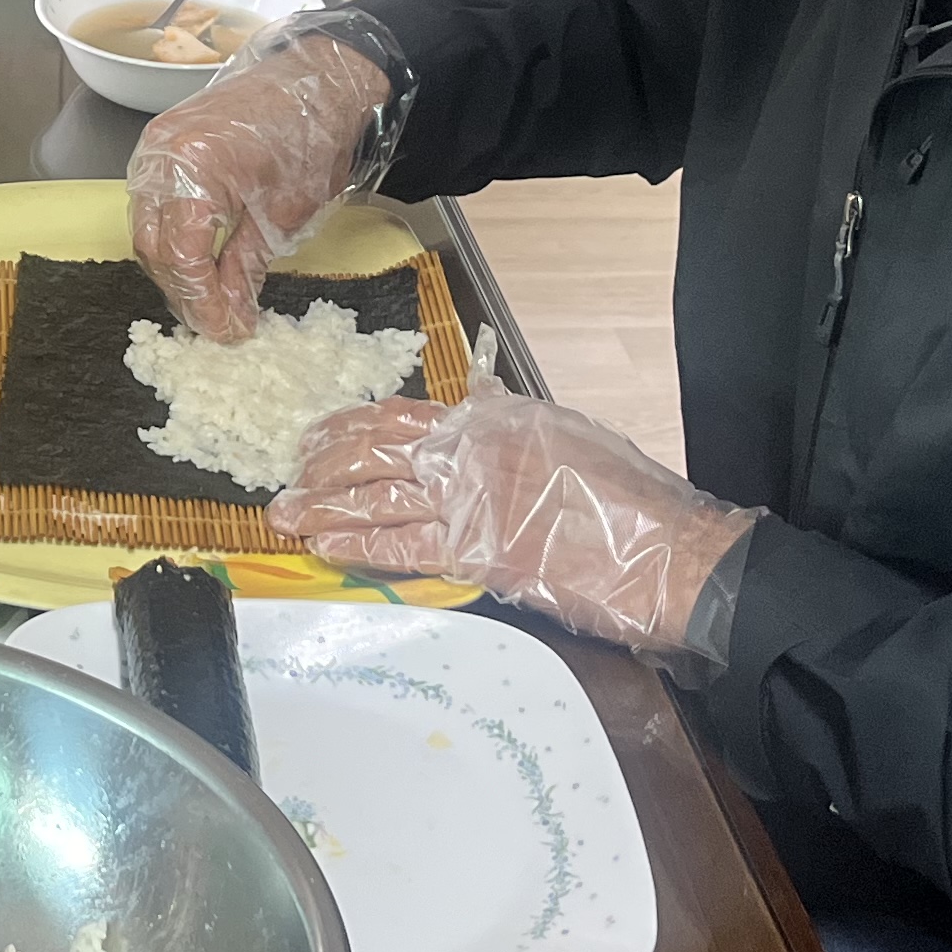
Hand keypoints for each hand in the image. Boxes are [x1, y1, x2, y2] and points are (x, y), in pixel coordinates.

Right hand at [128, 17, 403, 340]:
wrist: (315, 78)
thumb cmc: (310, 134)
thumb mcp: (286, 215)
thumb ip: (246, 267)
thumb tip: (230, 313)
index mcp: (194, 169)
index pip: (182, 257)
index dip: (202, 302)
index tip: (227, 331)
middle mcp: (161, 156)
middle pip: (153, 247)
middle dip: (185, 291)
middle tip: (219, 322)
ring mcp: (154, 147)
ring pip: (145, 229)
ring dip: (175, 268)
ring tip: (210, 297)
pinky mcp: (161, 144)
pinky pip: (152, 204)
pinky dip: (172, 237)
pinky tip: (199, 259)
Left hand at [269, 379, 753, 656]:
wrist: (666, 551)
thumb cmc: (625, 497)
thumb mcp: (565, 435)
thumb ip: (511, 421)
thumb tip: (478, 399)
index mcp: (491, 420)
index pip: (400, 417)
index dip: (350, 428)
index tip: (316, 438)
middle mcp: (472, 451)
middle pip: (376, 453)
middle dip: (324, 467)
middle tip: (289, 478)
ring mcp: (470, 500)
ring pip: (376, 497)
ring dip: (324, 505)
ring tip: (285, 514)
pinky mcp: (476, 552)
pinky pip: (401, 545)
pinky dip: (357, 544)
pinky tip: (324, 546)